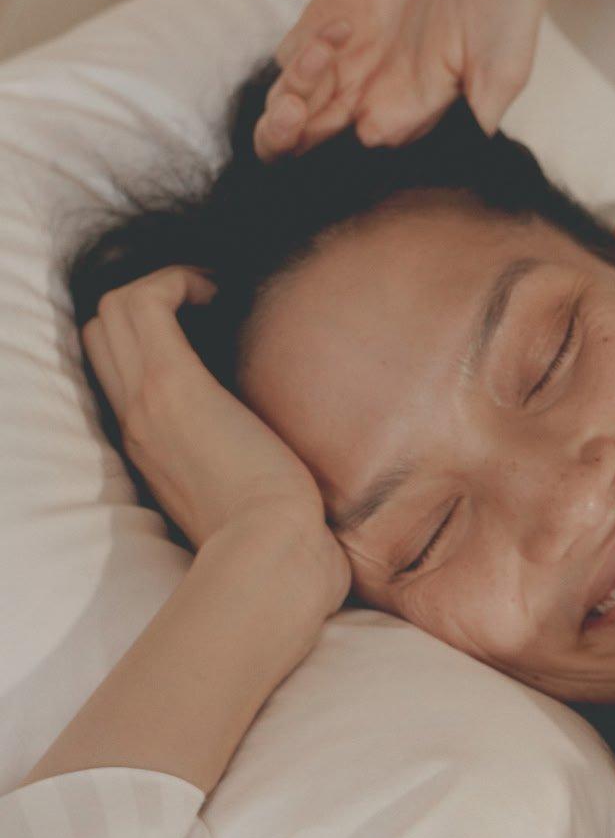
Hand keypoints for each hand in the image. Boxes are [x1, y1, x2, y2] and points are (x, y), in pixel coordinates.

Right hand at [81, 265, 350, 610]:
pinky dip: (175, 280)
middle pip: (103, 334)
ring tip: (215, 293)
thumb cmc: (282, 542)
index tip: (209, 331)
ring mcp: (148, 403)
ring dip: (162, 284)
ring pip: (113, 312)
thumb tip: (289, 465)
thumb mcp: (251, 501)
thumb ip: (252, 474)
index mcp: (154, 451)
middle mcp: (137, 422)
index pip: (117, 374)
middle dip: (153, 301)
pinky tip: (219, 291)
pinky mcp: (174, 386)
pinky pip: (144, 303)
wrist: (274, 558)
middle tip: (211, 303)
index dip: (151, 338)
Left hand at [254, 0, 569, 158]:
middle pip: (317, 136)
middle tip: (298, 117)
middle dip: (292, 139)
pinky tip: (338, 26)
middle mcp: (379, 88)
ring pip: (297, 99)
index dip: (348, 155)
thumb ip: (480, 109)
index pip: (366, 151)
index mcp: (417, 110)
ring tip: (324, 59)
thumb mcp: (506, 64)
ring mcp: (353, 51)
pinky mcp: (335, 9)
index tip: (364, 128)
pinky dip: (299, 52)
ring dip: (288, 99)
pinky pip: (293, 50)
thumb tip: (464, 148)